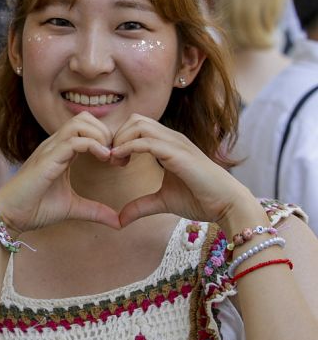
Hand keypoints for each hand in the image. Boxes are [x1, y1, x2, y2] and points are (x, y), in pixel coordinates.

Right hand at [0, 112, 120, 233]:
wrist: (11, 216)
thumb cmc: (35, 209)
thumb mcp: (73, 208)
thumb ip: (95, 211)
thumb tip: (118, 222)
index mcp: (61, 151)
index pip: (87, 127)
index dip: (107, 138)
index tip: (118, 161)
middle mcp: (55, 145)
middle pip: (85, 118)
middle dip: (106, 132)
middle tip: (115, 156)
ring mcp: (50, 150)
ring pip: (79, 123)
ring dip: (100, 135)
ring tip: (108, 156)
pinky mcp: (47, 160)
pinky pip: (74, 141)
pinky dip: (93, 145)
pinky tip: (103, 159)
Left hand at [112, 114, 255, 227]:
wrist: (227, 204)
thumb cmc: (200, 199)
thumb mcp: (162, 201)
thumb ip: (140, 206)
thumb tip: (120, 220)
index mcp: (168, 144)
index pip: (137, 125)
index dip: (120, 139)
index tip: (111, 160)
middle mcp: (172, 138)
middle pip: (135, 119)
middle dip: (117, 136)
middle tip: (111, 159)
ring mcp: (176, 143)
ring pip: (139, 125)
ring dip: (121, 140)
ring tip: (116, 161)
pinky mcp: (178, 154)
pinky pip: (147, 141)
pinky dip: (128, 147)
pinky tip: (120, 161)